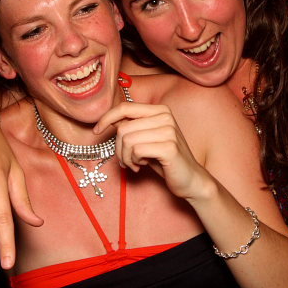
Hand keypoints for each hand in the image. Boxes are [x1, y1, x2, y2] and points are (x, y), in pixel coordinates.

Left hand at [94, 103, 210, 199]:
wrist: (190, 179)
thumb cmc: (165, 160)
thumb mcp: (146, 139)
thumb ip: (132, 127)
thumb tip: (110, 120)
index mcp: (160, 110)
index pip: (125, 107)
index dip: (106, 118)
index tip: (96, 131)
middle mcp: (165, 116)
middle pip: (123, 128)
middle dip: (118, 148)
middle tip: (126, 160)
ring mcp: (169, 131)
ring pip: (127, 139)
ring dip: (125, 157)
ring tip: (134, 164)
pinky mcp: (169, 147)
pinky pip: (136, 150)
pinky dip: (133, 161)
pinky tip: (141, 166)